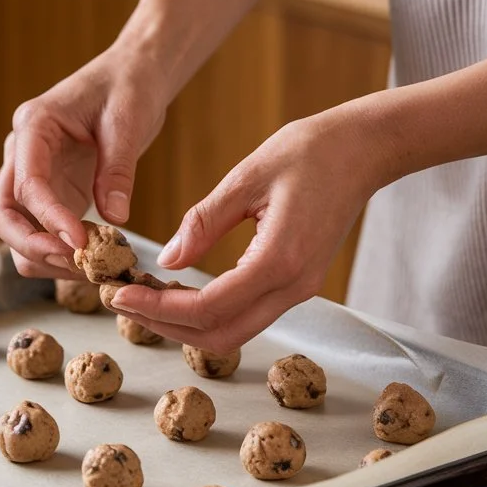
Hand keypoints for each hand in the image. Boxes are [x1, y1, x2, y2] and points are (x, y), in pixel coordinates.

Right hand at [0, 44, 169, 277]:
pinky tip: (91, 261)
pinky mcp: (51, 192)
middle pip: (3, 213)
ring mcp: (33, 175)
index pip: (26, 183)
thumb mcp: (128, 122)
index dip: (48, 219)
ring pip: (15, 229)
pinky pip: (41, 231)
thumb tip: (115, 217)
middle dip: (32, 246)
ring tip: (88, 268)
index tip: (78, 243)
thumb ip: (118, 169)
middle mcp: (23, 153)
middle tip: (76, 264)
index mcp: (34, 125)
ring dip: (43, 256)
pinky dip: (59, 252)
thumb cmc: (128, 87)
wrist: (132, 77)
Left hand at [108, 107, 386, 350]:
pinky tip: (179, 289)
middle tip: (124, 302)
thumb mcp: (246, 176)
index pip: (209, 307)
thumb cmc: (310, 151)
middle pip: (220, 336)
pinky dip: (208, 312)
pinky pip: (247, 314)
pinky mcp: (298, 284)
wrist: (365, 150)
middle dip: (167, 327)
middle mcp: (293, 286)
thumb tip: (166, 259)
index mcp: (280, 259)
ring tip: (145, 297)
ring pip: (234, 332)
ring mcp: (300, 290)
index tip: (121, 294)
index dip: (159, 308)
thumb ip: (204, 221)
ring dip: (186, 324)